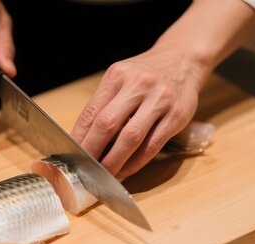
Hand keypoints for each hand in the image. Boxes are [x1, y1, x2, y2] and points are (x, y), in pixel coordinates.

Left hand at [70, 45, 207, 177]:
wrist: (183, 59)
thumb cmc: (145, 74)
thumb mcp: (121, 78)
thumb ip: (104, 103)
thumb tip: (83, 138)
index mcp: (118, 76)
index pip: (92, 112)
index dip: (79, 136)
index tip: (72, 153)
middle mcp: (138, 85)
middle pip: (108, 124)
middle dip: (93, 150)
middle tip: (84, 168)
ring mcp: (160, 99)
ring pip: (131, 137)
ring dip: (114, 160)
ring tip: (104, 173)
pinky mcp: (177, 114)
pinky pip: (153, 144)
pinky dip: (137, 161)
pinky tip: (127, 168)